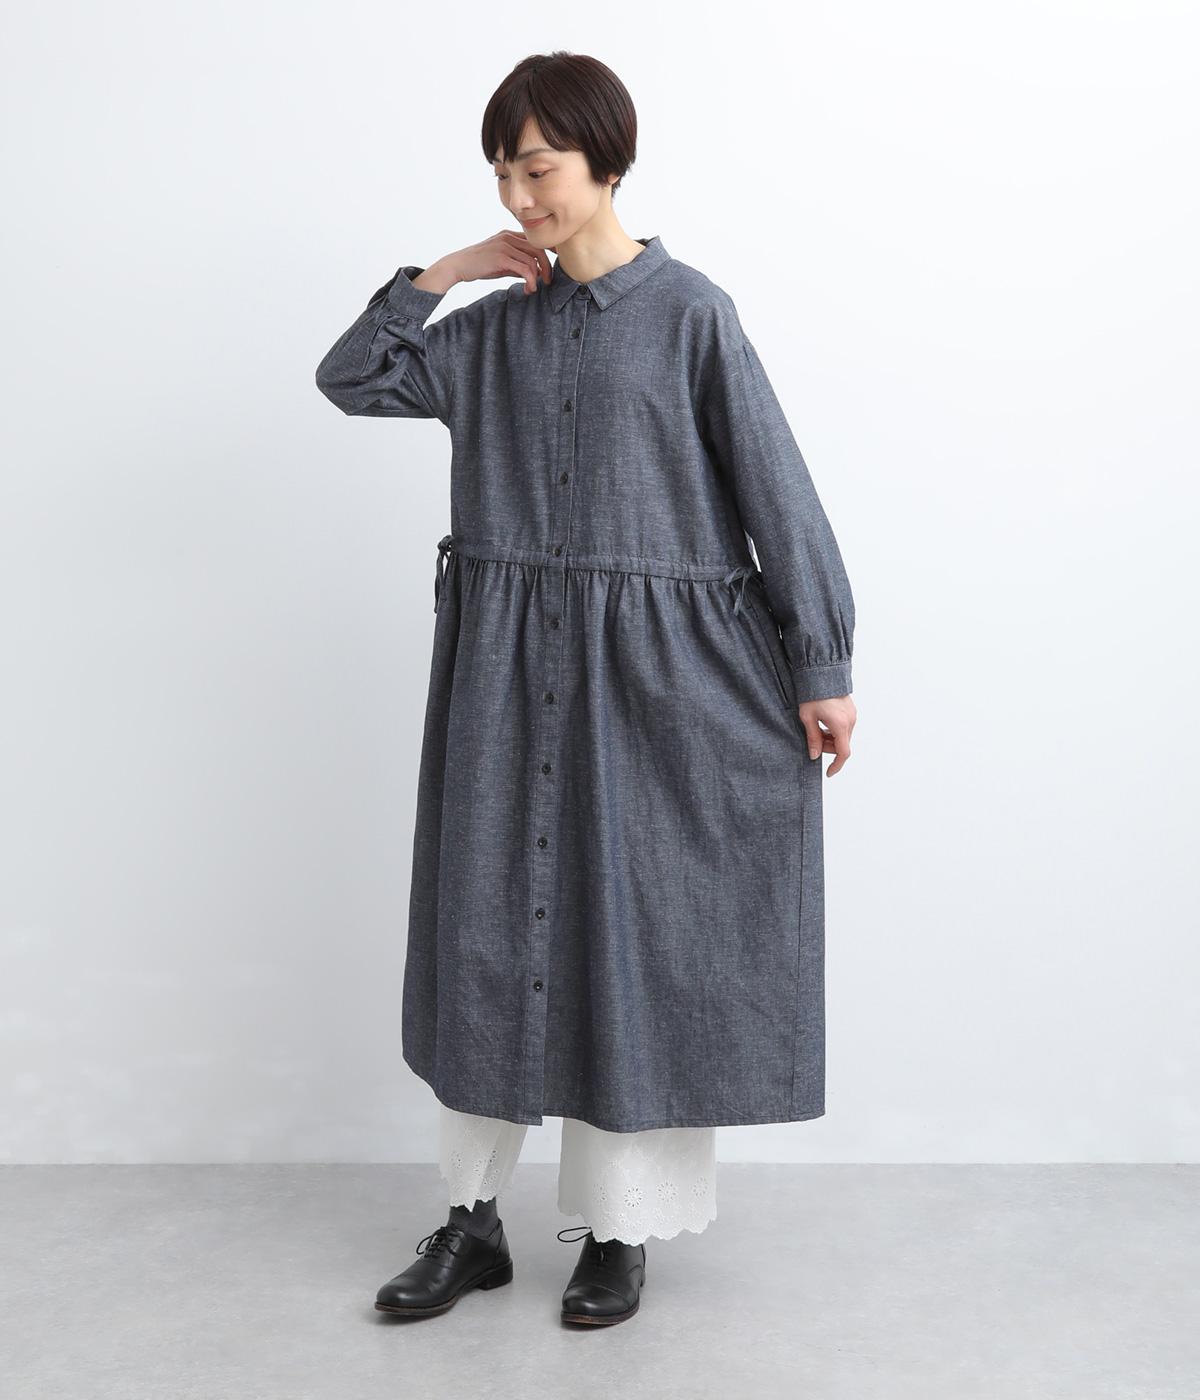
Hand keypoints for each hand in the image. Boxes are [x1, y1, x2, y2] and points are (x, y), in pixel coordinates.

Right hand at [435, 230, 554, 294]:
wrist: (458, 265)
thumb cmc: (479, 265)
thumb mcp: (501, 263)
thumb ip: (517, 265)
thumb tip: (534, 274)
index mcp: (510, 235)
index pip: (535, 241)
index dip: (549, 253)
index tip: (552, 268)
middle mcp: (509, 237)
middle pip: (538, 248)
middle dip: (547, 266)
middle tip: (548, 281)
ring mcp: (505, 245)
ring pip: (533, 258)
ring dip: (538, 276)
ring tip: (534, 288)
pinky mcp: (500, 257)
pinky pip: (524, 267)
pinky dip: (531, 279)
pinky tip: (529, 288)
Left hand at [798, 695, 855, 775]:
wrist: (821, 672)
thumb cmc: (812, 693)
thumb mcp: (808, 718)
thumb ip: (812, 738)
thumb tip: (814, 755)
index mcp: (841, 725)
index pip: (843, 753)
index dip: (836, 765)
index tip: (829, 772)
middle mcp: (850, 721)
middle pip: (842, 745)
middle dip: (827, 748)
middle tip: (812, 742)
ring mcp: (852, 715)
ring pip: (843, 736)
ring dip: (830, 739)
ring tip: (814, 729)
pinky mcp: (850, 710)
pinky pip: (844, 727)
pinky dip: (833, 731)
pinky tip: (822, 723)